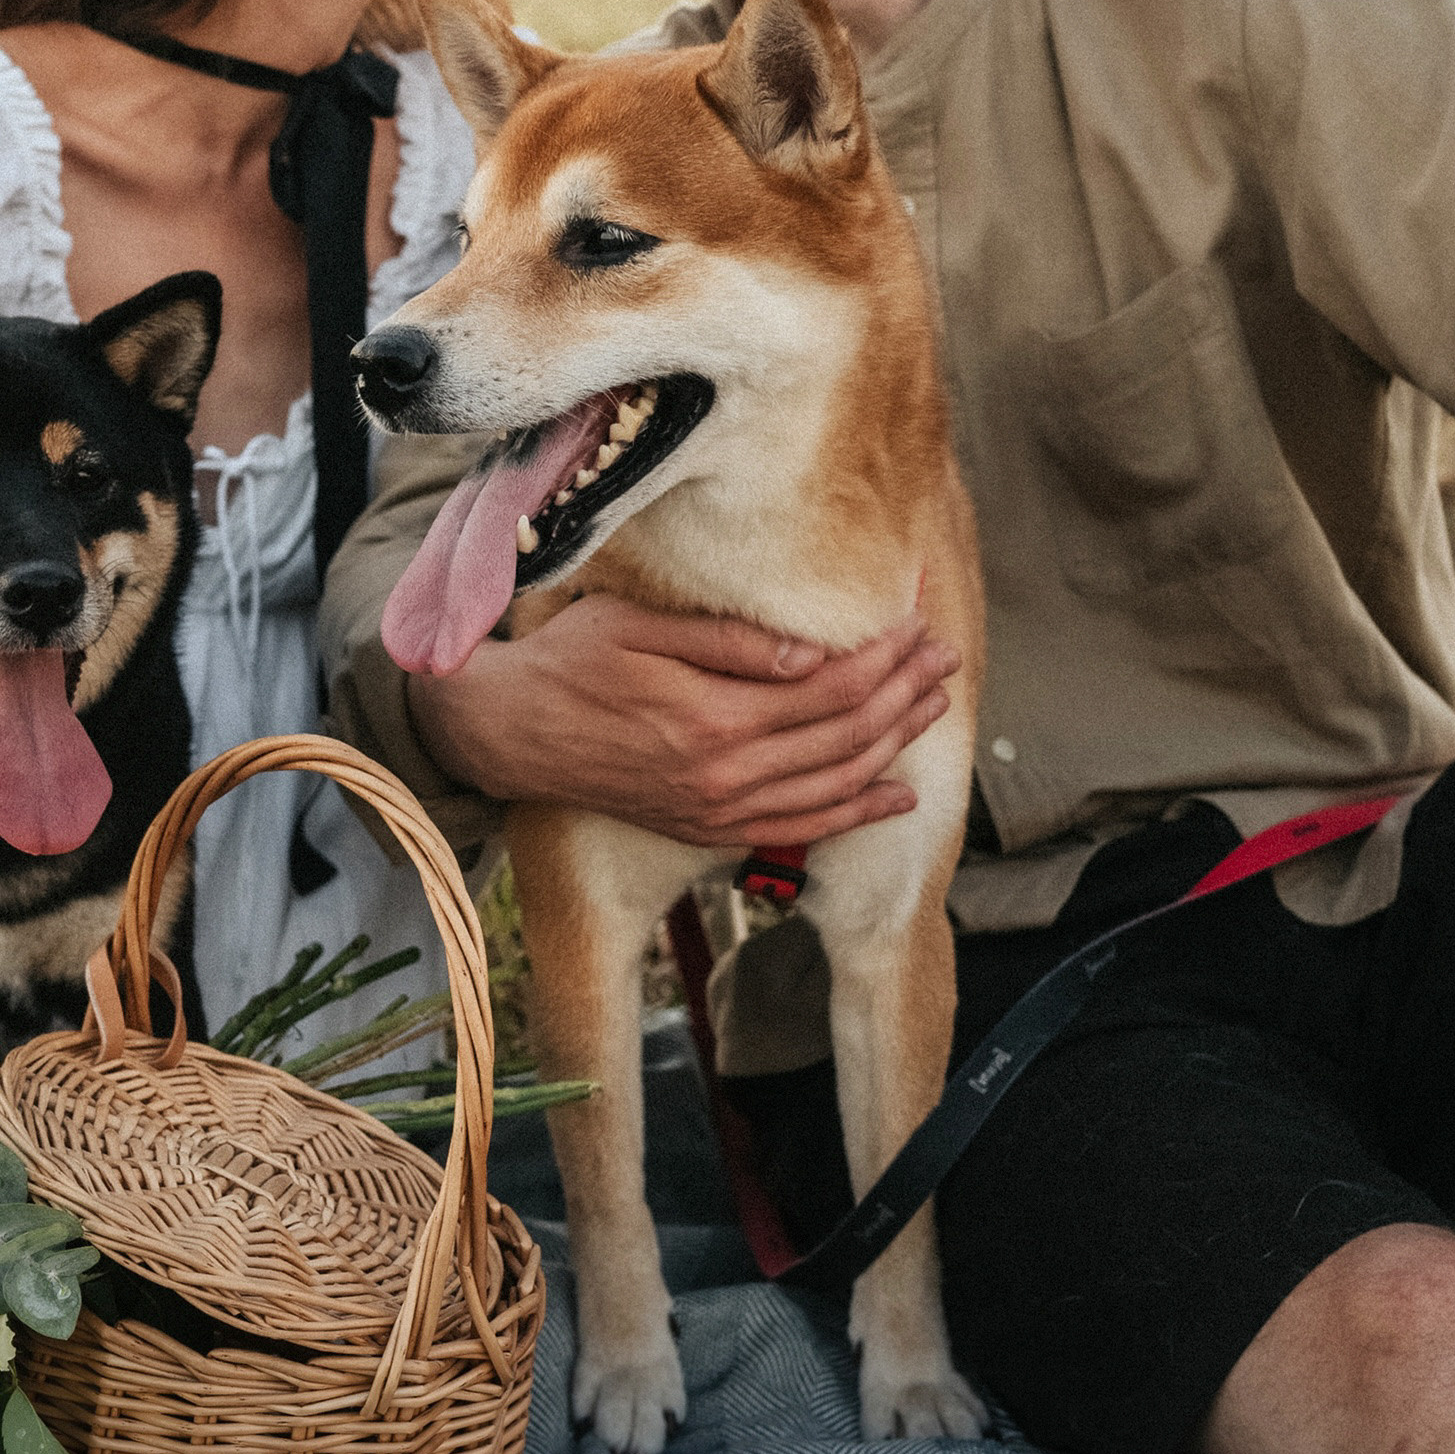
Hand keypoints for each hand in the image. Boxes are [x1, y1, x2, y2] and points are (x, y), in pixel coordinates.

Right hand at [409, 594, 959, 852]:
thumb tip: (814, 653)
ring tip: (933, 707)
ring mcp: (718, 809)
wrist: (511, 733)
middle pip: (846, 737)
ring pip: (834, 785)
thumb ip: (731, 642)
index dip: (884, 658)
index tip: (917, 624)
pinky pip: (799, 829)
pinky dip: (854, 814)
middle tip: (943, 657)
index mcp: (713, 718)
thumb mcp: (641, 628)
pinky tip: (894, 795)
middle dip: (904, 694)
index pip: (831, 689)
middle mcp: (725, 775)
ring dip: (893, 747)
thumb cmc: (571, 664)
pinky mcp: (708, 828)